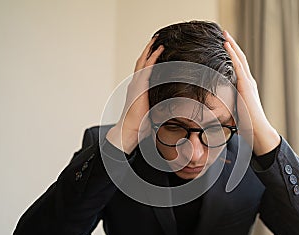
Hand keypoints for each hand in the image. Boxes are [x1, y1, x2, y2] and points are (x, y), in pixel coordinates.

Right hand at [106, 37, 163, 153]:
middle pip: (141, 62)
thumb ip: (158, 105)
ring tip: (157, 40)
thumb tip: (169, 106)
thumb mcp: (151, 112)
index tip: (155, 50)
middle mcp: (135, 84)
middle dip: (148, 50)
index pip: (143, 70)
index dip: (148, 59)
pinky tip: (158, 51)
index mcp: (138, 89)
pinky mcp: (139, 87)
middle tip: (156, 39)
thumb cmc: (139, 125)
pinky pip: (147, 69)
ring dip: (150, 50)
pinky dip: (152, 58)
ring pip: (143, 62)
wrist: (129, 130)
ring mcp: (136, 84)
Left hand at [223, 31, 279, 155]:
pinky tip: (226, 45)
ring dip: (232, 45)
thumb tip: (215, 107)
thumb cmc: (246, 124)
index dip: (233, 54)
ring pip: (240, 58)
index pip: (239, 66)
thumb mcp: (234, 111)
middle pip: (240, 58)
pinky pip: (238, 65)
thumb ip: (227, 104)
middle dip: (232, 45)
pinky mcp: (246, 85)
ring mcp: (248, 82)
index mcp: (246, 87)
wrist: (257, 130)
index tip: (225, 44)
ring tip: (225, 34)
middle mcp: (248, 82)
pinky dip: (232, 54)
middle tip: (224, 33)